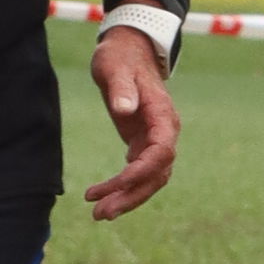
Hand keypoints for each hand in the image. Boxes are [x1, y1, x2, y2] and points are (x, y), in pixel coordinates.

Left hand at [86, 21, 178, 220]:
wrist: (127, 49)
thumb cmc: (120, 57)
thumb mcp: (114, 67)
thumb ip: (121, 88)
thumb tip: (124, 109)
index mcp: (162, 115)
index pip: (161, 153)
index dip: (141, 173)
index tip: (117, 185)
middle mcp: (164, 132)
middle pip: (156, 174)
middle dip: (130, 195)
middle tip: (101, 213)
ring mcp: (155, 138)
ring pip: (150, 179)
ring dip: (127, 198)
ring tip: (99, 214)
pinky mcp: (143, 142)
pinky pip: (140, 173)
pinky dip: (125, 188)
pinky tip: (106, 198)